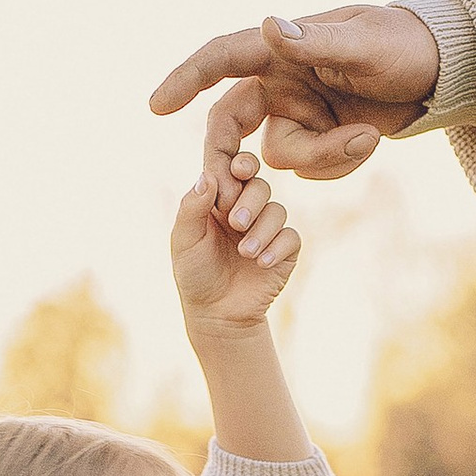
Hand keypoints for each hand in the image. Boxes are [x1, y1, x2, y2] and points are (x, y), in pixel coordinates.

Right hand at [149, 5, 440, 192]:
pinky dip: (338, 164)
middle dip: (230, 159)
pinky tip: (368, 140)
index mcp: (281, 47)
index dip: (185, 79)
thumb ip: (316, 42)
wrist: (438, 71)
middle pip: (231, 123)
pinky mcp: (318, 136)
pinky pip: (311, 168)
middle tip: (230, 194)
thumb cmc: (402, 44)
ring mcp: (297, 111)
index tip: (156, 106)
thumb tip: (267, 26)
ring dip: (323, 157)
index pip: (222, 58)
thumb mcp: (365, 44)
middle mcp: (280, 79)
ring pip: (281, 156)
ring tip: (367, 137)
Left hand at [169, 158, 299, 334]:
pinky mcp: (285, 250)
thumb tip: (207, 175)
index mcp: (220, 199)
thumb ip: (192, 207)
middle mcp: (246, 208)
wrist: (217, 313)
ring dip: (261, 231)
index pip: (232, 169)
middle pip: (260, 185)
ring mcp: (267, 229)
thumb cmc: (196, 273)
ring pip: (277, 210)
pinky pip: (290, 236)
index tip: (238, 169)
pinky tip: (261, 263)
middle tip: (236, 223)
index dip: (239, 162)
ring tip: (245, 253)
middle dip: (250, 201)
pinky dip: (276, 248)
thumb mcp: (185, 239)